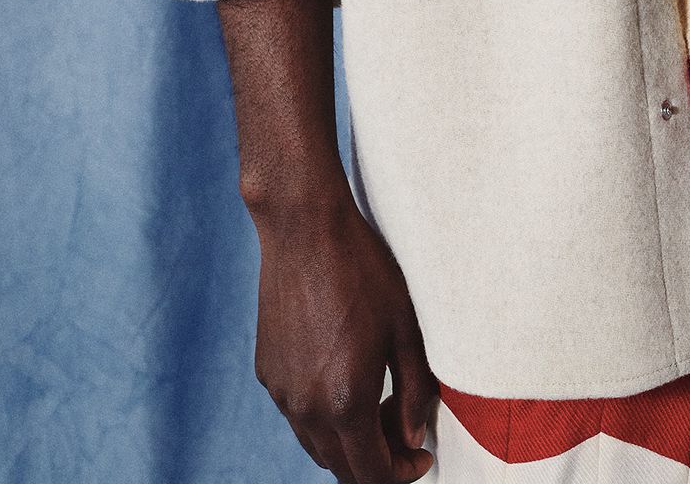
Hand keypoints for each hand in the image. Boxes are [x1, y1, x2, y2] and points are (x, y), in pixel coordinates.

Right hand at [250, 186, 436, 481]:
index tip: (421, 456)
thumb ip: (415, 391)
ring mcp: (282, 393)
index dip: (402, 475)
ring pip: (317, 446)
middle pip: (343, 469)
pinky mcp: (267, 373)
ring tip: (377, 401)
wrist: (305, 229)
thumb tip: (414, 439)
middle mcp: (307, 409)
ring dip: (349, 442)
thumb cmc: (363, 271)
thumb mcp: (405, 329)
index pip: (373, 475)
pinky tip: (343, 376)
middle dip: (378, 461)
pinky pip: (298, 415)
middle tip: (402, 425)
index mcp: (346, 402)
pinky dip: (323, 416)